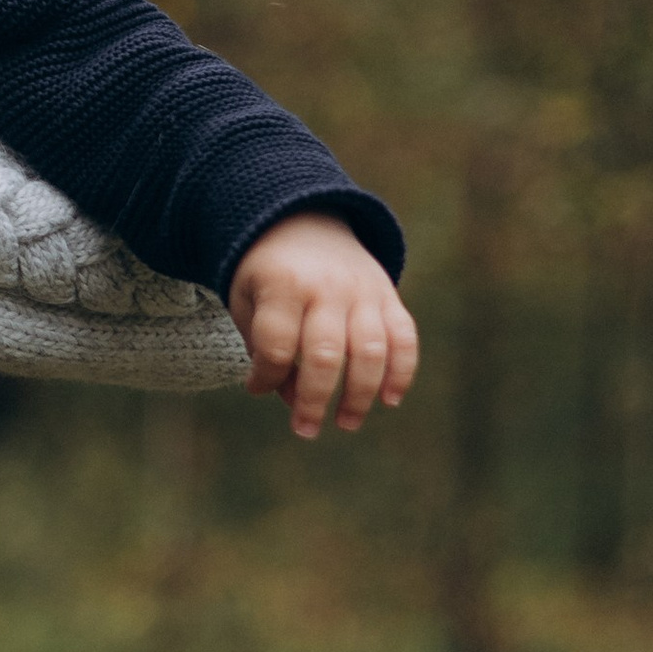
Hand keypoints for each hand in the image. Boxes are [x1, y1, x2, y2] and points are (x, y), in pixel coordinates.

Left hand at [227, 215, 419, 437]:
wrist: (301, 221)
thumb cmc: (267, 274)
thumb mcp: (248, 301)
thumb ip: (264, 350)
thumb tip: (295, 399)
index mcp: (282, 284)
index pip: (277, 345)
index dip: (265, 376)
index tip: (256, 386)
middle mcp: (326, 287)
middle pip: (325, 354)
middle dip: (315, 400)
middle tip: (305, 430)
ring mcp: (362, 290)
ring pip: (370, 350)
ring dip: (360, 395)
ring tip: (347, 423)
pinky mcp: (387, 295)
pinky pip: (404, 337)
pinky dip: (402, 371)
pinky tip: (390, 400)